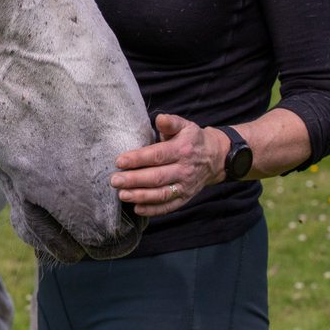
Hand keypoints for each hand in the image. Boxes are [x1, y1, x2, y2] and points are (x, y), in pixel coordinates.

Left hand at [109, 113, 225, 216]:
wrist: (215, 157)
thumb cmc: (192, 139)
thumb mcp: (184, 126)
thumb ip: (170, 122)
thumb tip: (159, 119)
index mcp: (182, 150)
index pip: (157, 155)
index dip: (137, 159)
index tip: (119, 161)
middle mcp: (184, 170)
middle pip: (157, 177)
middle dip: (134, 180)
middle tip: (115, 180)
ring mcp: (185, 186)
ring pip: (162, 194)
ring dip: (141, 196)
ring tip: (122, 195)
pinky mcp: (185, 198)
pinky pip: (169, 206)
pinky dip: (153, 210)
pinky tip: (137, 208)